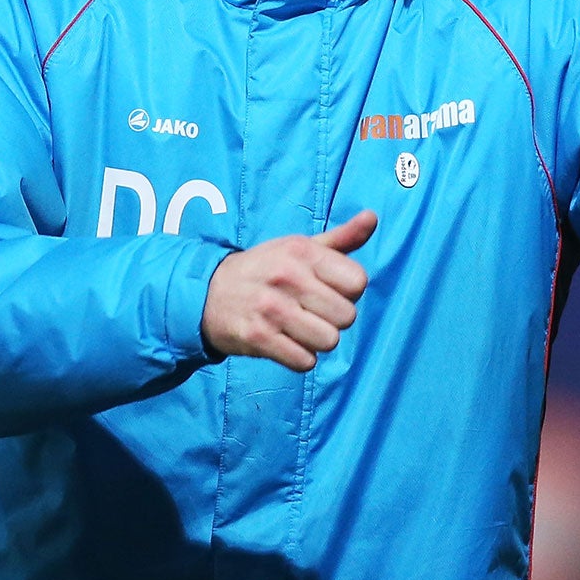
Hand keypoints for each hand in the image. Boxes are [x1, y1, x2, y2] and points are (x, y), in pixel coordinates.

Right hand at [202, 210, 375, 371]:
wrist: (206, 293)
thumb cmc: (266, 268)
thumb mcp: (300, 247)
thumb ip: (343, 237)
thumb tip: (373, 217)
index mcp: (301, 252)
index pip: (358, 282)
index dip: (349, 291)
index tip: (329, 288)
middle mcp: (286, 277)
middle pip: (347, 316)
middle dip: (334, 318)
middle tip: (312, 310)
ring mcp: (270, 309)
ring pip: (329, 341)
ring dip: (318, 340)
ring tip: (300, 327)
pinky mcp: (257, 338)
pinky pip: (304, 361)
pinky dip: (300, 357)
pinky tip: (286, 342)